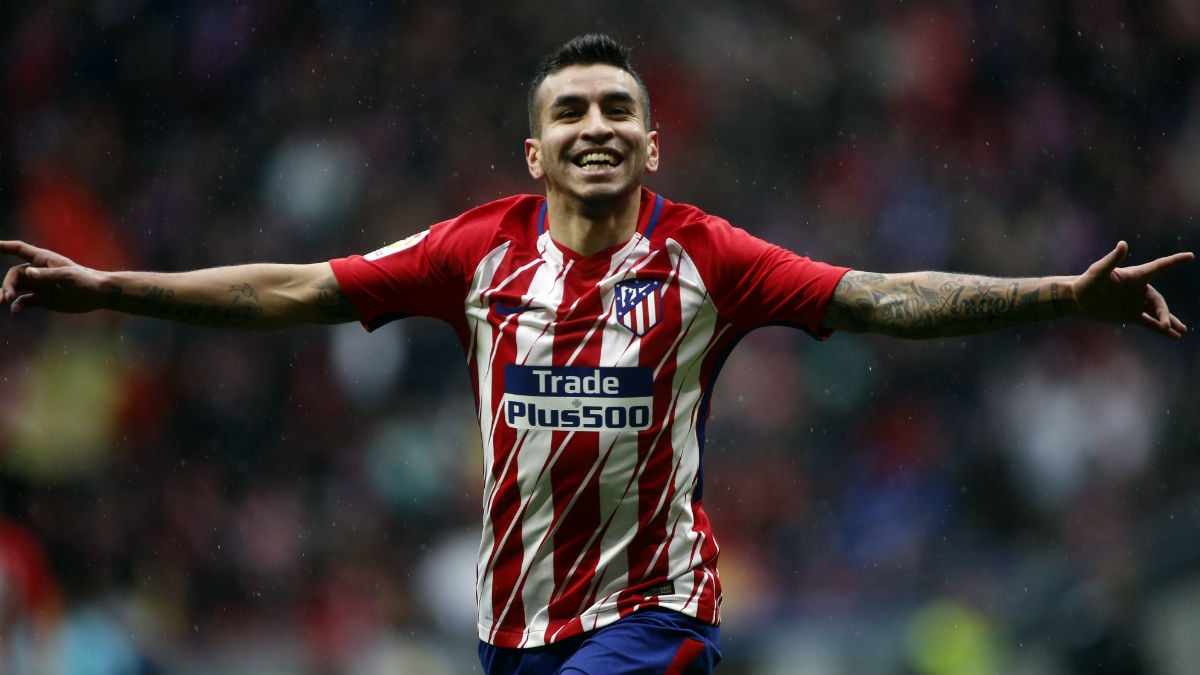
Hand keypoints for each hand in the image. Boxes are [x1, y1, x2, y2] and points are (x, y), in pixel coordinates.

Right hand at [1, 240, 107, 314]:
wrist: (98, 295)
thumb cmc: (85, 280)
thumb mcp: (67, 276)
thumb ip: (47, 275)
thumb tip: (27, 273)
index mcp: (43, 260)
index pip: (19, 249)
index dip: (4, 246)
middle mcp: (39, 272)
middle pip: (14, 274)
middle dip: (7, 284)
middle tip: (6, 297)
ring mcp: (40, 286)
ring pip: (16, 288)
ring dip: (7, 294)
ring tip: (1, 302)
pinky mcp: (43, 299)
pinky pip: (24, 301)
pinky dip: (17, 306)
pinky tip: (15, 312)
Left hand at [1072, 241, 1193, 338]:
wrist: (1076, 300)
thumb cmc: (1086, 282)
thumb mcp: (1099, 271)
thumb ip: (1112, 259)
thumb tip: (1123, 243)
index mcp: (1135, 276)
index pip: (1159, 267)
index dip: (1174, 261)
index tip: (1191, 257)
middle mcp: (1139, 289)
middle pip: (1158, 301)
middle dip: (1163, 314)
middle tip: (1165, 326)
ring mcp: (1136, 303)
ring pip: (1157, 313)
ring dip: (1169, 321)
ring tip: (1182, 331)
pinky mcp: (1130, 315)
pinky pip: (1149, 322)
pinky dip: (1160, 329)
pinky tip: (1173, 336)